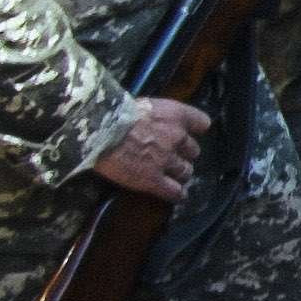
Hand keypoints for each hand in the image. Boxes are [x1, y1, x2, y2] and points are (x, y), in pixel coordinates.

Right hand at [91, 96, 212, 203]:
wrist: (99, 129)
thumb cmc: (114, 112)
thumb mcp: (142, 104)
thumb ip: (155, 116)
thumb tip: (152, 123)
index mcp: (175, 115)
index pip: (201, 122)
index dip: (196, 129)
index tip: (193, 132)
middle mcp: (177, 137)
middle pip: (193, 150)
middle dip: (184, 154)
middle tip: (173, 157)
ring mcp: (167, 160)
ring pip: (185, 171)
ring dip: (180, 174)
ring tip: (173, 177)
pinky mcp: (154, 179)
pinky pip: (174, 191)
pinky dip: (177, 194)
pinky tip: (177, 195)